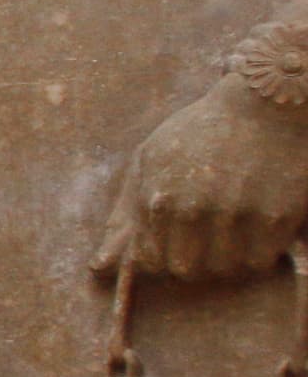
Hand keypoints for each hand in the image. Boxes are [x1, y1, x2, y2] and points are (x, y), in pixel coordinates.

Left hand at [96, 80, 307, 279]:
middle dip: (191, 261)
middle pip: (185, 270)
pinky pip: (259, 260)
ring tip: (230, 231)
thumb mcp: (150, 160)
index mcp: (159, 198)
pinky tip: (254, 228)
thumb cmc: (200, 134)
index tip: (173, 240)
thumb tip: (99, 268)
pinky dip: (257, 252)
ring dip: (225, 258)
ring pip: (223, 270)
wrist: (266, 106)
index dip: (160, 256)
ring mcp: (236, 215)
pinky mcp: (276, 217)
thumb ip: (125, 214)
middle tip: (204, 240)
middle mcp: (194, 210)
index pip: (149, 261)